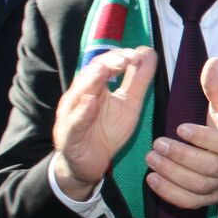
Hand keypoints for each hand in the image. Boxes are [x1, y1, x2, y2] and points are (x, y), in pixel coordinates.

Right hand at [52, 46, 157, 198]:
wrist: (91, 164)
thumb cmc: (108, 131)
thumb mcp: (130, 104)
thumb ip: (139, 80)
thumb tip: (148, 53)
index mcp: (94, 87)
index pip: (103, 64)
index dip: (119, 57)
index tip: (138, 54)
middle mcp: (80, 96)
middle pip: (90, 74)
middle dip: (108, 64)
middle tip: (126, 59)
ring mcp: (72, 115)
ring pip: (78, 94)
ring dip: (92, 81)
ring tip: (104, 70)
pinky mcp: (69, 135)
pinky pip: (74, 122)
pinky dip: (82, 112)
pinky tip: (91, 102)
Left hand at [144, 57, 217, 208]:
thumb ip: (216, 86)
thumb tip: (212, 61)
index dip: (202, 138)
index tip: (180, 127)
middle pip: (209, 167)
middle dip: (181, 157)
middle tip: (156, 144)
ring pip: (198, 186)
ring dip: (172, 175)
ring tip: (150, 159)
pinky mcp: (209, 199)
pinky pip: (191, 202)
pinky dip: (171, 194)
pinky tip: (152, 180)